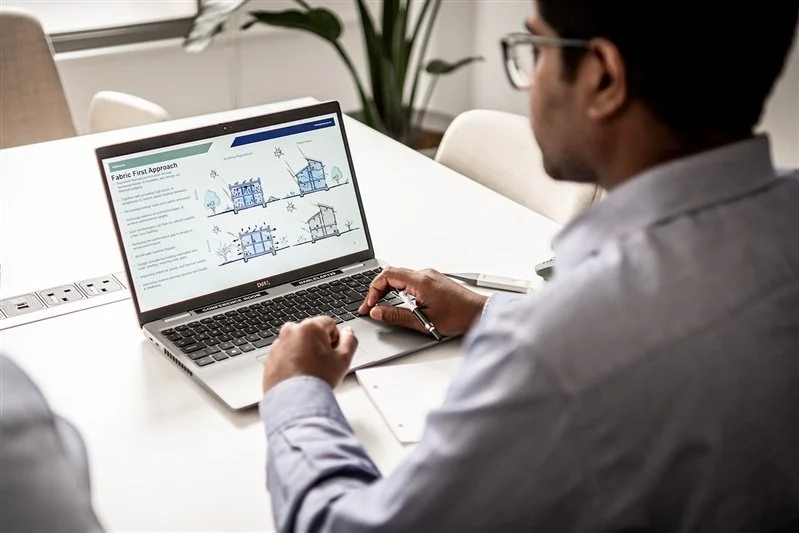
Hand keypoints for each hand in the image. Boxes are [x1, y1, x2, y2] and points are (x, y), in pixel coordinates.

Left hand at [262, 316, 357, 393]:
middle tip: (323, 363)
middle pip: (311, 332)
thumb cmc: (317, 380)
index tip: (333, 352)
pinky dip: (292, 361)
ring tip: (310, 371)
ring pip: (297, 343)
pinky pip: (285, 354)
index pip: (329, 324)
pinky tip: (299, 375)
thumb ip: (350, 340)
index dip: (335, 339)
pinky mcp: (270, 358)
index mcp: (309, 327)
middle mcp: (291, 331)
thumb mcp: (343, 359)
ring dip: (304, 352)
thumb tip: (348, 332)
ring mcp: (278, 344)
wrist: (293, 400)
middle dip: (318, 344)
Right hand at [358, 267, 487, 336]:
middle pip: (391, 275)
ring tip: (384, 307)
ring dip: (389, 290)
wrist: (479, 313)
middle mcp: (425, 274)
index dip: (373, 290)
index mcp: (421, 281)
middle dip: (378, 291)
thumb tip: (378, 312)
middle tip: (371, 307)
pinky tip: (400, 303)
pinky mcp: (434, 281)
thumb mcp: (423, 321)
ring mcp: (430, 276)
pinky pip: (410, 281)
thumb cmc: (459, 316)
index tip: (369, 305)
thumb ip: (397, 316)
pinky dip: (400, 290)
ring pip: (400, 277)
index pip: (387, 276)